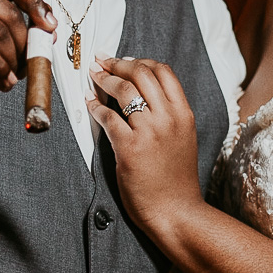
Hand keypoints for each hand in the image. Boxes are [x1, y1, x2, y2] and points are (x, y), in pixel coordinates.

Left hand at [87, 57, 204, 247]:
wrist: (177, 212)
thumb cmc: (176, 179)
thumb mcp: (183, 138)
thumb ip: (168, 114)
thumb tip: (145, 92)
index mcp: (183, 114)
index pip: (163, 71)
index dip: (141, 61)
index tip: (125, 60)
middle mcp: (168, 118)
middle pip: (141, 73)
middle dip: (118, 63)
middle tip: (103, 61)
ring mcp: (149, 132)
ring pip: (124, 89)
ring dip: (104, 78)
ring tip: (93, 75)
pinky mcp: (129, 148)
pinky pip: (108, 117)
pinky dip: (95, 106)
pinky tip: (89, 103)